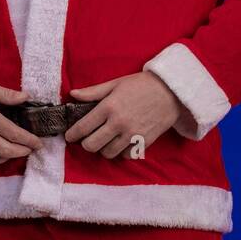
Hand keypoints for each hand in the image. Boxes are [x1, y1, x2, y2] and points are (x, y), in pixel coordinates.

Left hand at [63, 71, 186, 158]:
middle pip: (92, 145)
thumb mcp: (116, 83)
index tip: (70, 136)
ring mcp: (132, 134)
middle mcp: (118, 123)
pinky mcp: (143, 142)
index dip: (72, 134)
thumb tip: (73, 94)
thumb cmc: (141, 85)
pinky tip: (120, 143)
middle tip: (87, 139)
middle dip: (86, 143)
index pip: (83, 127)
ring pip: (107, 153)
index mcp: (109, 106)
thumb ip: (93, 92)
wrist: (171, 91)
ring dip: (103, 149)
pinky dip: (120, 152)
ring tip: (104, 141)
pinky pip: (125, 155)